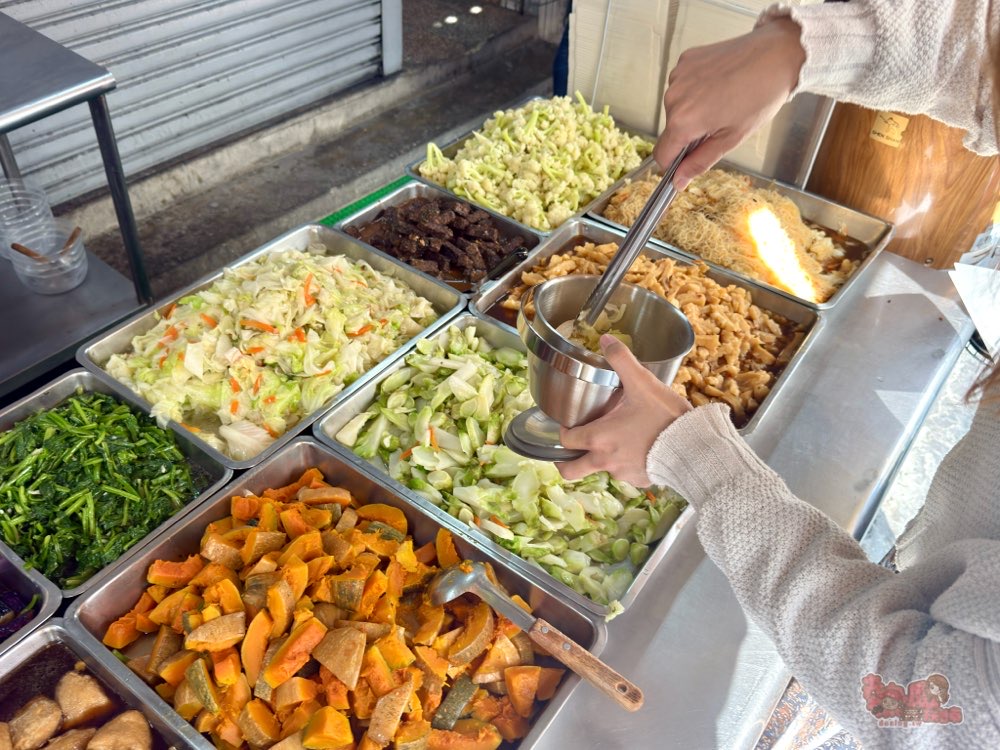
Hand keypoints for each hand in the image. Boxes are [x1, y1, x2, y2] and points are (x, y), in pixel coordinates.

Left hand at [558, 335, 691, 485]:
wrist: (695, 448)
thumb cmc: (665, 418)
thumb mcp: (642, 383)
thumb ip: (621, 360)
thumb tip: (605, 340)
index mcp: (598, 437)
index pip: (565, 440)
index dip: (564, 432)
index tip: (569, 425)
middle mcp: (605, 460)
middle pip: (572, 469)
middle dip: (566, 462)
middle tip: (572, 451)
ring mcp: (623, 474)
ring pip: (601, 470)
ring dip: (603, 459)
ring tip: (617, 441)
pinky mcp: (640, 480)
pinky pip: (626, 474)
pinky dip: (628, 464)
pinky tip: (639, 450)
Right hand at [654, 17, 805, 188]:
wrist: (777, 54)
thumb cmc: (760, 95)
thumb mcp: (732, 138)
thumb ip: (700, 162)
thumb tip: (678, 181)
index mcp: (683, 121)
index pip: (662, 154)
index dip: (675, 163)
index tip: (690, 159)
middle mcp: (674, 97)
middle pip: (671, 129)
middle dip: (690, 132)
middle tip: (720, 122)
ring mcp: (678, 76)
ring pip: (676, 107)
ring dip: (693, 109)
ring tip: (722, 99)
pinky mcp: (686, 60)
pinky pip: (683, 85)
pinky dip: (696, 88)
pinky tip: (718, 83)